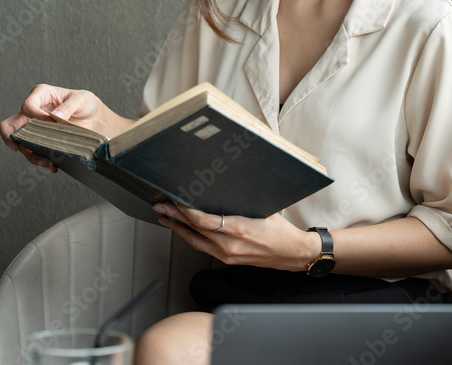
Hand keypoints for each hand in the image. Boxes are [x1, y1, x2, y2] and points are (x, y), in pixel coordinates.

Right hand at [0, 84, 109, 172]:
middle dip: (10, 137)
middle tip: (15, 147)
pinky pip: (33, 152)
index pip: (27, 106)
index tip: (51, 121)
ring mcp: (34, 128)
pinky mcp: (40, 141)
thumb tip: (55, 117)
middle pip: (10, 125)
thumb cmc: (85, 103)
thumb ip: (69, 106)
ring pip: (21, 144)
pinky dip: (41, 160)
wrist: (94, 118)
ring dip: (32, 155)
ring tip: (48, 163)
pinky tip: (52, 165)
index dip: (36, 115)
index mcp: (40, 95)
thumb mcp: (81, 99)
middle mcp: (32, 111)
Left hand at [153, 202, 319, 271]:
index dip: (185, 211)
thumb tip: (221, 190)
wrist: (292, 254)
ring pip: (195, 241)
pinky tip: (184, 230)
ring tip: (164, 218)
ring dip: (178, 229)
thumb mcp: (262, 209)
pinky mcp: (228, 260)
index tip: (174, 200)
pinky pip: (203, 247)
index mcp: (237, 229)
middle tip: (159, 206)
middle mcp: (228, 245)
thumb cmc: (280, 231)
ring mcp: (227, 255)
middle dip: (174, 217)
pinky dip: (190, 237)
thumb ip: (240, 204)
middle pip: (194, 230)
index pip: (202, 220)